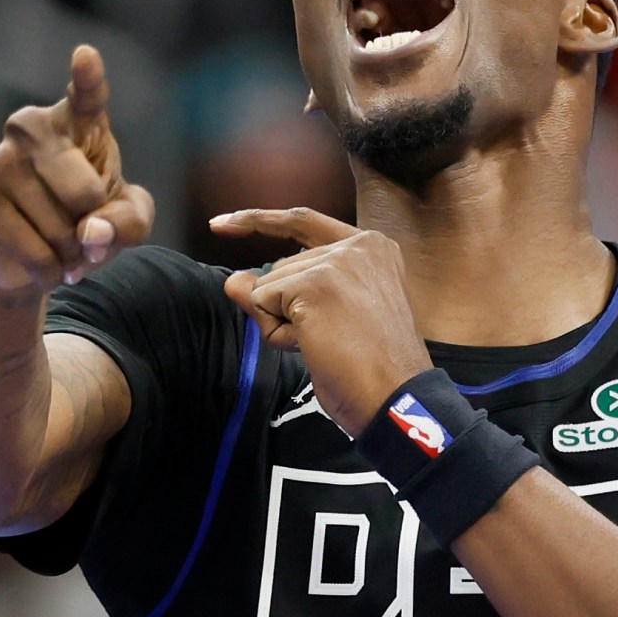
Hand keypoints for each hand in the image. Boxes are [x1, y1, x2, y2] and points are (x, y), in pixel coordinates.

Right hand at [0, 45, 156, 292]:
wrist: (24, 255)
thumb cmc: (83, 217)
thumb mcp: (126, 218)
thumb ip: (129, 222)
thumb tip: (92, 234)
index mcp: (74, 121)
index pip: (86, 96)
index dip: (88, 78)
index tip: (86, 56)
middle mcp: (30, 130)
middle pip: (85, 194)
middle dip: (93, 227)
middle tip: (83, 228)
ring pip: (60, 230)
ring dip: (71, 253)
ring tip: (60, 245)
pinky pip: (35, 253)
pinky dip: (49, 270)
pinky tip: (43, 263)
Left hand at [211, 208, 432, 435]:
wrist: (395, 395)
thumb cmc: (370, 367)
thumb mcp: (330, 318)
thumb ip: (284, 292)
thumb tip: (233, 282)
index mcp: (374, 249)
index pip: (303, 222)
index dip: (259, 221)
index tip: (222, 224)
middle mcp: (358, 245)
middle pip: (282, 266)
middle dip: (285, 307)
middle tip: (326, 339)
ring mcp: (336, 262)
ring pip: (269, 285)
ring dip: (282, 322)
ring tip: (325, 343)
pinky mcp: (315, 284)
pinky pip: (262, 301)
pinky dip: (276, 330)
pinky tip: (312, 344)